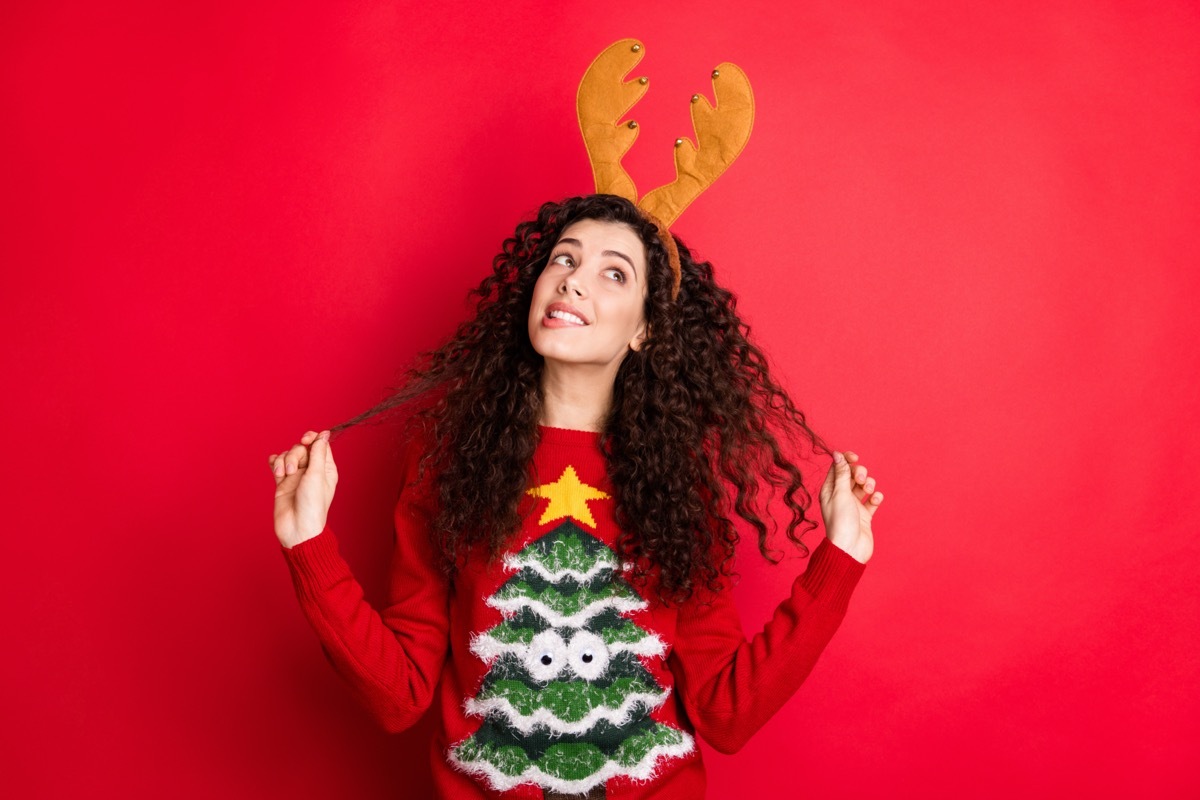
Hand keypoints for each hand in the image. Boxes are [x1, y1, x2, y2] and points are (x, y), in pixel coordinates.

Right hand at [269, 430, 337, 548]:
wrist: (296, 528)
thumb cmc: (312, 505)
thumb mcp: (317, 475)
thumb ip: (318, 452)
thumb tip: (324, 433)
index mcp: (325, 468)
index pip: (319, 444)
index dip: (311, 438)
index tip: (304, 441)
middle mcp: (312, 471)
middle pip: (301, 448)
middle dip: (294, 455)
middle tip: (293, 471)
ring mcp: (296, 476)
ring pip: (288, 455)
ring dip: (283, 461)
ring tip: (284, 476)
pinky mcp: (283, 482)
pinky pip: (277, 464)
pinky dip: (275, 464)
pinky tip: (276, 470)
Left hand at [819, 450, 883, 563]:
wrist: (850, 548)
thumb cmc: (841, 521)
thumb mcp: (840, 494)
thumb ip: (841, 474)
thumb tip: (837, 454)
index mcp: (829, 490)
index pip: (837, 467)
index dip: (846, 460)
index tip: (855, 457)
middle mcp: (840, 496)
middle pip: (852, 475)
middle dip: (860, 473)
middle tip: (861, 480)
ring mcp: (853, 505)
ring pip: (864, 486)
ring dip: (869, 484)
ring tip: (868, 491)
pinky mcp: (864, 514)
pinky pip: (872, 499)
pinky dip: (875, 497)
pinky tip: (875, 500)